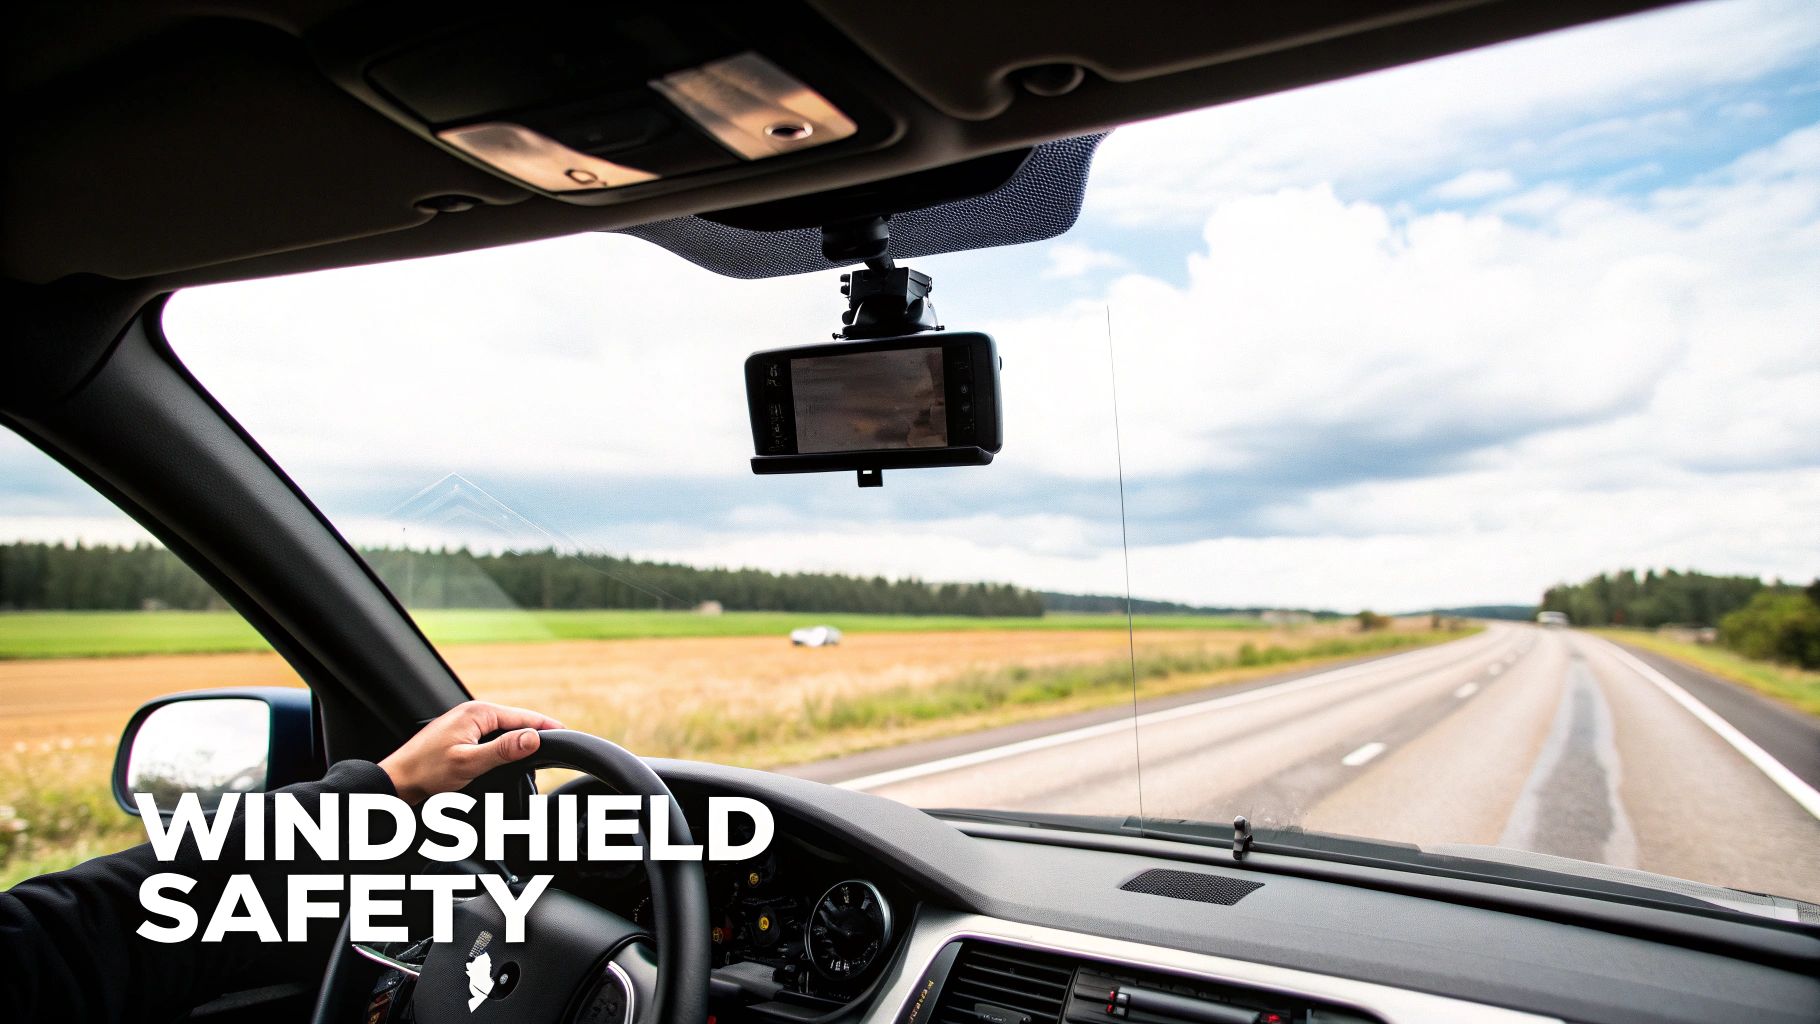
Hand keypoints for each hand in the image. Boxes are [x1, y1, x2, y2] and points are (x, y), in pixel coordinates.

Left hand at [378, 701, 564, 803]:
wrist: (396, 781)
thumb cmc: (426, 772)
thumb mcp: (469, 762)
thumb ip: (503, 750)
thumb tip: (534, 738)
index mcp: (478, 712)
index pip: (523, 717)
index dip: (547, 726)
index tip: (568, 733)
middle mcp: (473, 712)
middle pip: (516, 721)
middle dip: (536, 731)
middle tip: (560, 743)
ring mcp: (467, 722)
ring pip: (505, 729)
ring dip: (522, 738)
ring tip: (542, 747)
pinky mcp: (462, 734)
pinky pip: (493, 735)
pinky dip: (507, 743)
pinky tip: (513, 753)